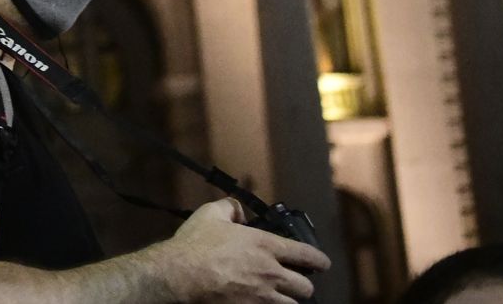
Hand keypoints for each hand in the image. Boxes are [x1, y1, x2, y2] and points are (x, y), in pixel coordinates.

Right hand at [157, 198, 330, 301]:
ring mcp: (263, 297)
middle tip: (296, 283)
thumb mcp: (210, 214)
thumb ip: (230, 207)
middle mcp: (271, 273)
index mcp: (265, 245)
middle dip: (303, 285)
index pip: (306, 254)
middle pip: (305, 287)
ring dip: (289, 301)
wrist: (180, 275)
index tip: (322, 263)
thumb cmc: (195, 244)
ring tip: (282, 298)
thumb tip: (240, 211)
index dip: (319, 260)